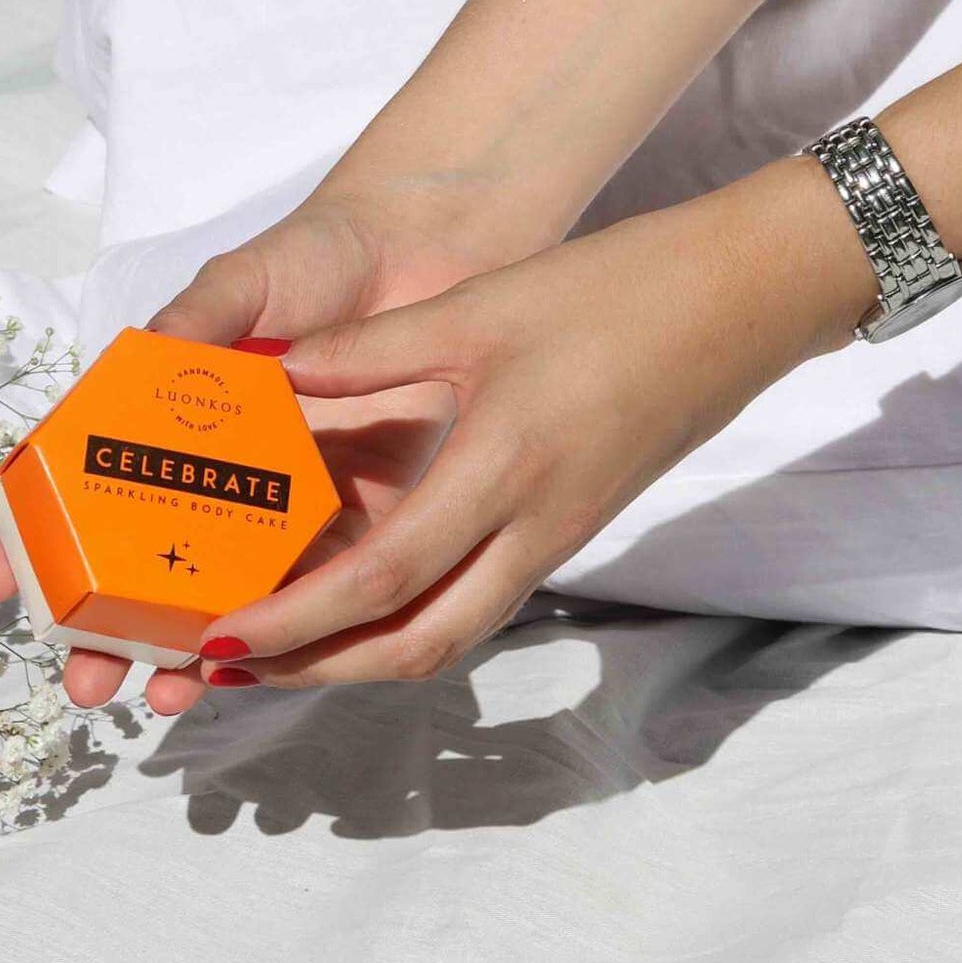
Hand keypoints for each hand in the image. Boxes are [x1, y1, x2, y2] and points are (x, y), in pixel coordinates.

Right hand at [0, 175, 550, 715]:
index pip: (83, 488)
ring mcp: (281, 509)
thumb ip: (193, 321)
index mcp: (166, 422)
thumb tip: (135, 360)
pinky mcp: (359, 527)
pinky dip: (284, 638)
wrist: (429, 255)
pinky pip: (316, 594)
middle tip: (86, 677)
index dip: (35, 539)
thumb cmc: (320, 261)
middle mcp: (215, 476)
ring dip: (186, 653)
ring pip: (222, 599)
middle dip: (106, 632)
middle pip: (144, 568)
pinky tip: (257, 665)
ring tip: (163, 688)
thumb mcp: (242, 283)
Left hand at [184, 157, 873, 689]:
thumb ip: (372, 350)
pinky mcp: (570, 530)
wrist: (740, 303)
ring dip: (363, 655)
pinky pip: (480, 602)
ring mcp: (557, 538)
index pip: (382, 579)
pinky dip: (411, 618)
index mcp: (502, 470)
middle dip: (317, 669)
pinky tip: (366, 594)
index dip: (295, 620)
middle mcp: (532, 528)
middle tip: (233, 665)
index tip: (221, 637)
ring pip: (451, 635)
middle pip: (415, 645)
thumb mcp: (481, 308)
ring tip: (284, 643)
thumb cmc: (615, 293)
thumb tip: (278, 372)